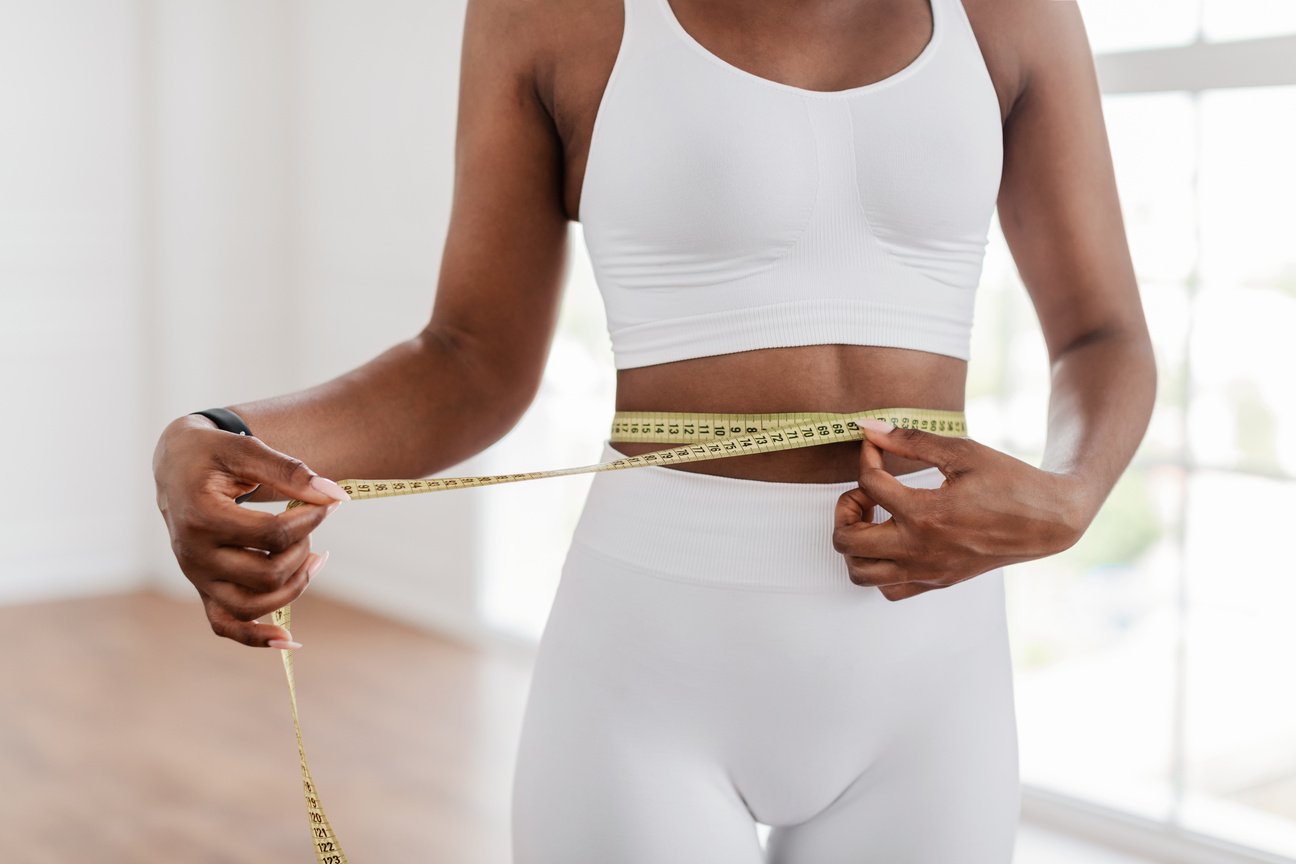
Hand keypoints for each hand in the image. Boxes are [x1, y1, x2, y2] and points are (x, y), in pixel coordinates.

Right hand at [153, 414, 349, 646]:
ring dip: (295, 585)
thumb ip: (290, 471)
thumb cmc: (214, 453)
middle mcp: (193, 555)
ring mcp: (197, 577)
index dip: (310, 519)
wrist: (176, 465)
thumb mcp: (247, 449)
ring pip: (253, 606)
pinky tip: (290, 639)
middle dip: (303, 548)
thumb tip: (335, 496)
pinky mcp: (203, 588)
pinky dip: (257, 637)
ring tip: (315, 557)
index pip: (272, 535)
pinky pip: (226, 625)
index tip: (326, 502)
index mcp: (201, 517)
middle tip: (310, 523)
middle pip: (267, 574)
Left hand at [832, 419, 1091, 600]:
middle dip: (846, 508)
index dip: (866, 455)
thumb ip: (911, 441)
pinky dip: (878, 567)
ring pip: (860, 572)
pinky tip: (893, 540)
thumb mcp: (962, 451)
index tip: (875, 446)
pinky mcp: (937, 582)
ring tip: (876, 519)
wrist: (1047, 520)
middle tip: (866, 492)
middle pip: (846, 540)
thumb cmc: (1009, 482)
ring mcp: (927, 570)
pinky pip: (889, 589)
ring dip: (855, 543)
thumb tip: (869, 429)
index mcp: (925, 514)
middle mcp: (920, 549)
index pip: (868, 483)